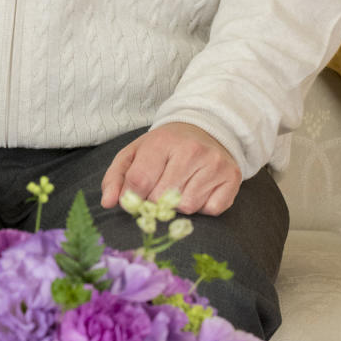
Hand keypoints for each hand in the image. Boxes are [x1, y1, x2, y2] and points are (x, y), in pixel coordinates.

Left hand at [100, 122, 241, 216]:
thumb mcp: (135, 153)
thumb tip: (108, 203)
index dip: (133, 196)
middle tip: (161, 187)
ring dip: (180, 204)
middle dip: (156, 200)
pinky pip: (211, 210)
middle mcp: (191, 151)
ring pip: (187, 206)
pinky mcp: (232, 178)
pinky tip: (200, 189)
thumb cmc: (164, 147)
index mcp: (162, 142)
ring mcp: (214, 164)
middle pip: (162, 198)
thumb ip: (116, 177)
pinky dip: (203, 206)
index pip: (139, 182)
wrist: (205, 130)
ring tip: (181, 185)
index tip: (137, 194)